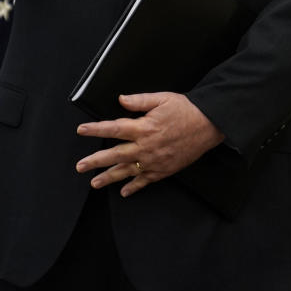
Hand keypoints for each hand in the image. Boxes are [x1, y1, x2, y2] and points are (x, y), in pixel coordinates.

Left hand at [74, 92, 224, 196]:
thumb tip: (121, 99)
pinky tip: (124, 192)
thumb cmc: (187, 110)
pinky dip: (134, 187)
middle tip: (80, 166)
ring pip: (127, 171)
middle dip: (95, 161)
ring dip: (109, 177)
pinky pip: (146, 181)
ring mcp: (155, 161)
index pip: (114, 128)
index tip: (82, 131)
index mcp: (144, 127)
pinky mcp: (164, 169)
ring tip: (95, 183)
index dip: (96, 129)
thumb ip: (139, 100)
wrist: (209, 125)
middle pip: (115, 155)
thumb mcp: (162, 98)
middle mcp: (146, 146)